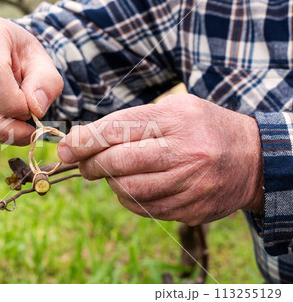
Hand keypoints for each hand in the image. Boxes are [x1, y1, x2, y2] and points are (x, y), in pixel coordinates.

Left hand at [57, 94, 263, 224]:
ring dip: (109, 182)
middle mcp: (184, 152)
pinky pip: (144, 208)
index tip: (65, 146)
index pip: (117, 129)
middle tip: (82, 164)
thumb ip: (132, 120)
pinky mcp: (191, 209)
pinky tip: (130, 187)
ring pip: (128, 190)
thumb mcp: (174, 108)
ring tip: (109, 173)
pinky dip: (128, 198)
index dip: (84, 139)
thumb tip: (84, 138)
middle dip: (90, 164)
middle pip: (118, 161)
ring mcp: (189, 184)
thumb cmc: (203, 128)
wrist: (253, 159)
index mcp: (176, 120)